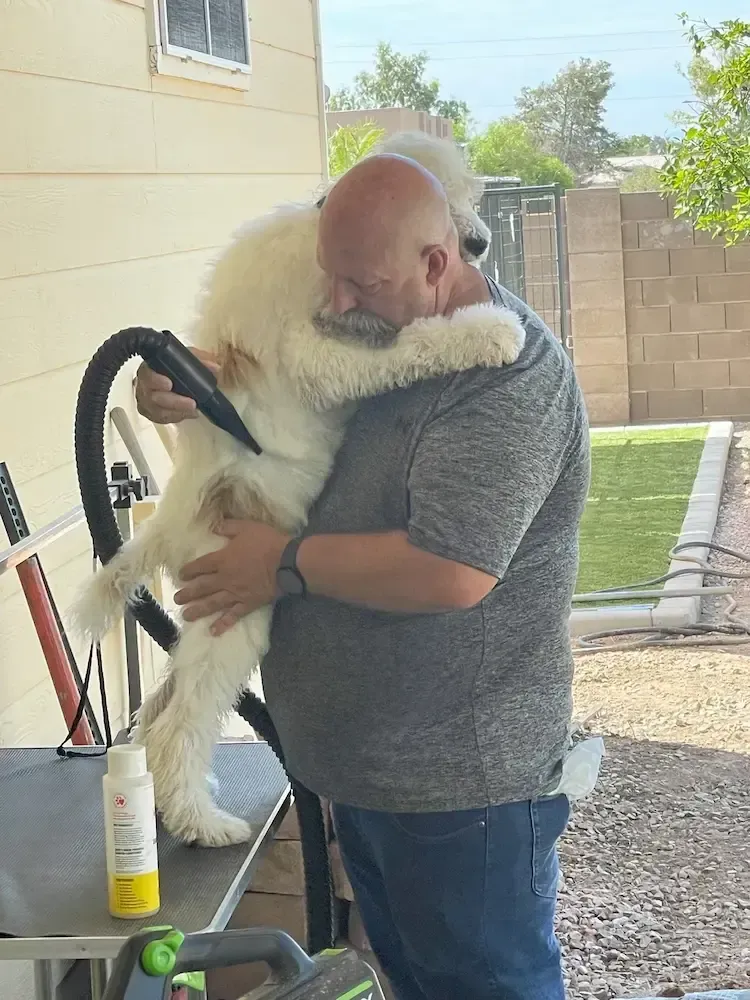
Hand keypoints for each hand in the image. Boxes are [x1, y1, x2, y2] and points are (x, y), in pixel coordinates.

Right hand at [133, 347, 220, 423]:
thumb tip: (215, 367)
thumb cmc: (170, 368)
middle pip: (153, 398)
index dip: (156, 380)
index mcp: (148, 370)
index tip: (169, 384)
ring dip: (178, 412)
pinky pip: (162, 419)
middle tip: (191, 403)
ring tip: (194, 410)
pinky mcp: (152, 414)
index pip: (146, 375)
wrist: (163, 380)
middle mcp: (144, 387)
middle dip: (174, 402)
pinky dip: (177, 417)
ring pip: (158, 412)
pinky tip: (189, 414)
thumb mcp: (183, 358)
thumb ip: (198, 359)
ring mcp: (146, 403)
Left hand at [174, 520, 290, 635]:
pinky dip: (223, 624)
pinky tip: (213, 631)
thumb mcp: (247, 527)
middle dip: (187, 593)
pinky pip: (233, 616)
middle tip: (176, 599)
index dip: (189, 570)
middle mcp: (225, 579)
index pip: (200, 566)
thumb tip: (214, 526)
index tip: (180, 575)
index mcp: (222, 560)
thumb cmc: (267, 543)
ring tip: (185, 616)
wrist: (288, 563)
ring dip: (198, 610)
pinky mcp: (248, 603)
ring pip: (212, 603)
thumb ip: (228, 527)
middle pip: (202, 587)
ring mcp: (236, 593)